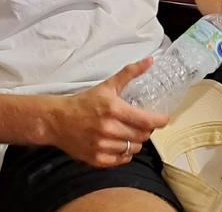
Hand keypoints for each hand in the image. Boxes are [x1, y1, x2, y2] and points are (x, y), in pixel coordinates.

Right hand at [50, 59, 168, 167]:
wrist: (57, 120)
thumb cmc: (84, 102)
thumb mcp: (108, 85)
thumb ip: (130, 73)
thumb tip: (150, 60)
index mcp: (114, 110)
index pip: (147, 121)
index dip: (160, 121)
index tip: (163, 119)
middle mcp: (109, 129)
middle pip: (142, 136)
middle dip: (147, 130)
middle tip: (143, 124)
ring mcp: (102, 146)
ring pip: (133, 149)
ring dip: (136, 142)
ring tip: (130, 133)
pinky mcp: (96, 158)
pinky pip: (121, 160)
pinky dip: (125, 153)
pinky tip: (121, 144)